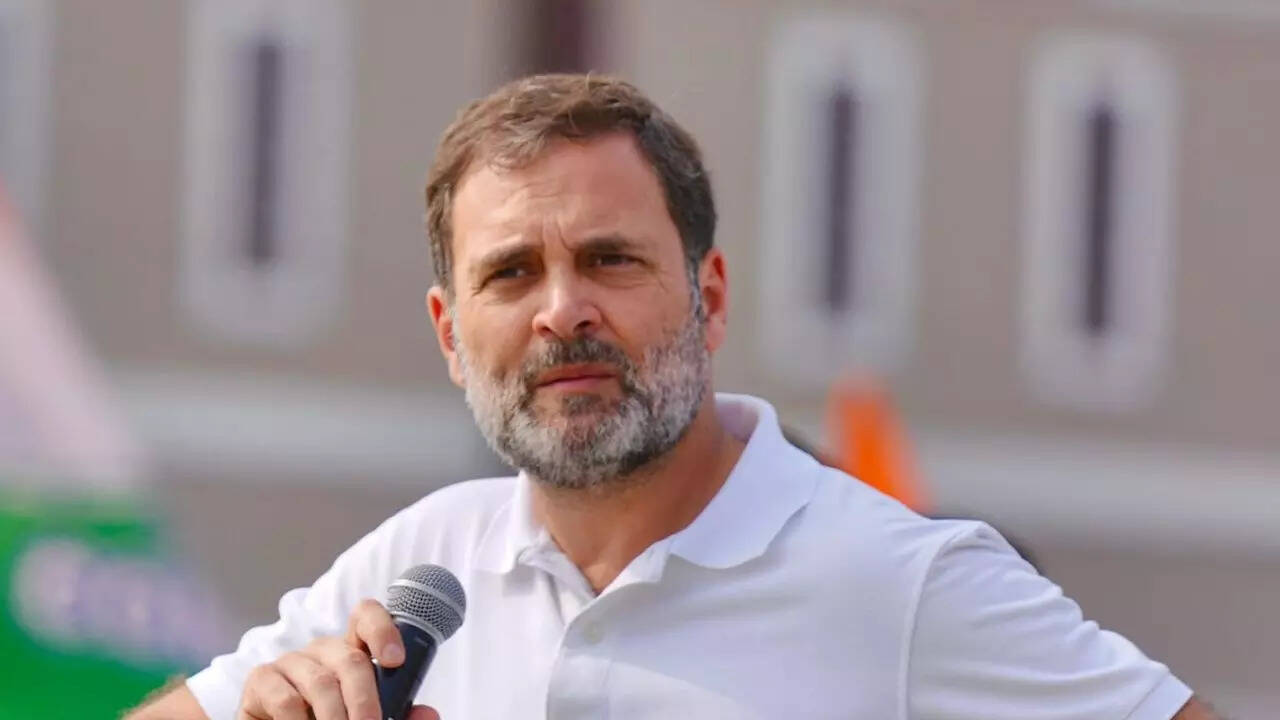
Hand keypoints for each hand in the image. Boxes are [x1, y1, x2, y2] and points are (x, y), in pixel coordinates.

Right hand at [236, 598, 441, 719]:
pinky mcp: (261, 679)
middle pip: (350, 658)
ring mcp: (289, 662)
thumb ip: (399, 715)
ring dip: (335, 718)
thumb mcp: (367, 718)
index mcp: (350, 653)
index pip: (365, 617)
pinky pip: (286, 700)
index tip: (395, 660)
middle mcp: (321, 650)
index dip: (383, 629)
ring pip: (320, 683)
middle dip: (366, 699)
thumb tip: (429, 713)